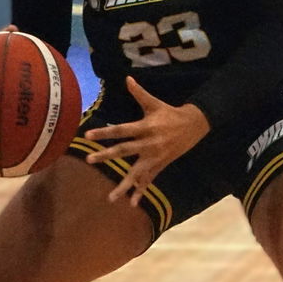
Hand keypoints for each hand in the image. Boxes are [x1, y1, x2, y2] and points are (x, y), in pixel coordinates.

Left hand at [83, 77, 210, 203]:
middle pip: (124, 151)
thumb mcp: (155, 103)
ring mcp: (154, 157)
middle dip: (106, 156)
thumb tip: (127, 78)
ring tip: (110, 198)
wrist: (194, 126)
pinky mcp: (159, 165)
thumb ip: (139, 93)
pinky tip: (132, 203)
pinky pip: (148, 180)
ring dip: (123, 186)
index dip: (105, 132)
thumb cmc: (170, 113)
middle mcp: (148, 143)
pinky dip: (140, 192)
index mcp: (146, 127)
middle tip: (89, 159)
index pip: (121, 130)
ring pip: (136, 173)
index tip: (88, 135)